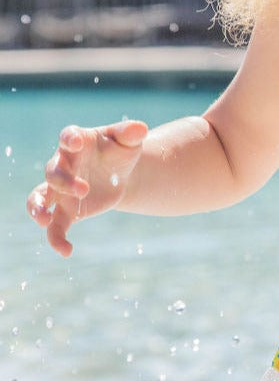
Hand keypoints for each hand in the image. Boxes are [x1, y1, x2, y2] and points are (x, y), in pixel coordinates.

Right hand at [27, 120, 148, 256]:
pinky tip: (66, 251)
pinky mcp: (67, 210)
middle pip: (53, 172)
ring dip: (37, 208)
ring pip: (38, 199)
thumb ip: (131, 133)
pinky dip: (56, 239)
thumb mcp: (129, 140)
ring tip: (43, 220)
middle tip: (84, 189)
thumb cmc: (121, 151)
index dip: (69, 138)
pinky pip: (55, 226)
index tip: (74, 142)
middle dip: (64, 181)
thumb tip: (140, 128)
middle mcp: (63, 166)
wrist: (121, 175)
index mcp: (78, 143)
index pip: (67, 136)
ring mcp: (61, 190)